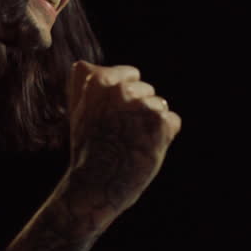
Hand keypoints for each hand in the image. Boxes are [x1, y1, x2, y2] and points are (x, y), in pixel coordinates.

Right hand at [64, 61, 180, 221]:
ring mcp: (141, 104)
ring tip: (131, 144)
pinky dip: (164, 137)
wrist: (97, 185)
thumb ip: (84, 84)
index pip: (131, 74)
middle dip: (139, 110)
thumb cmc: (88, 150)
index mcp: (98, 81)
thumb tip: (85, 65)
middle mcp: (120, 88)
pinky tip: (145, 150)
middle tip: (121, 134)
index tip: (116, 115)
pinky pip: (172, 121)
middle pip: (146, 90)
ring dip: (151, 124)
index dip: (127, 97)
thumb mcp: (78, 112)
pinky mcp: (160, 122)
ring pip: (159, 106)